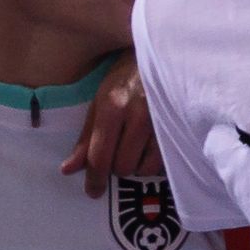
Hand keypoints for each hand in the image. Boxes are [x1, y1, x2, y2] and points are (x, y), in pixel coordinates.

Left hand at [62, 57, 158, 192]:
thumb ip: (85, 138)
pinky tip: (151, 149)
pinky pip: (164, 162)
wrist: (162, 57)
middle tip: (118, 153)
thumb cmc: (126, 78)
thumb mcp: (100, 102)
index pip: (100, 155)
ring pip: (145, 168)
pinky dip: (154, 162)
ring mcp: (162, 122)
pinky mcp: (180, 126)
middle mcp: (138, 115)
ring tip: (136, 149)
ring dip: (137, 165)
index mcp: (112, 107)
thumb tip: (68, 169)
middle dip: (117, 166)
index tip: (93, 191)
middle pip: (123, 166)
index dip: (95, 179)